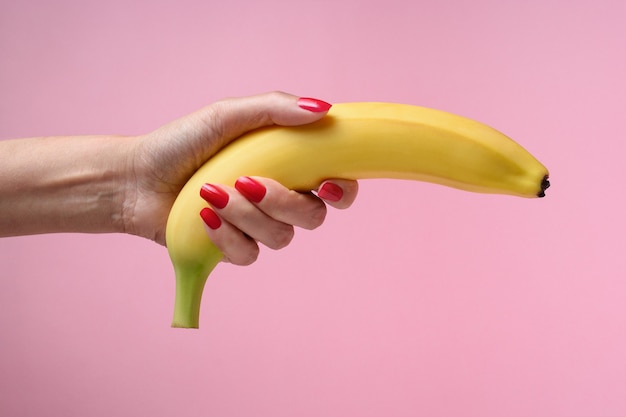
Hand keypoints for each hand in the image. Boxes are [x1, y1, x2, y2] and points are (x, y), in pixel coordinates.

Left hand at [125, 92, 358, 261]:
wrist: (137, 177)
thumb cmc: (182, 142)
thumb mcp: (227, 115)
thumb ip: (275, 109)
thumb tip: (323, 109)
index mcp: (287, 166)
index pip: (335, 186)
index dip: (342, 191)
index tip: (327, 184)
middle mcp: (278, 199)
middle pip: (313, 217)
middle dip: (285, 203)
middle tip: (249, 182)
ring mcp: (256, 226)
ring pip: (281, 238)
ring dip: (247, 216)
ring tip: (211, 194)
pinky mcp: (233, 250)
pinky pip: (249, 255)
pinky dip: (227, 237)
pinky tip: (204, 218)